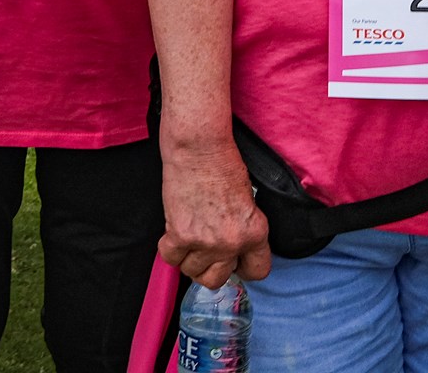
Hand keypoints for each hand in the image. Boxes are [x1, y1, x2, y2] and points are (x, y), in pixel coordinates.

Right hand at [159, 139, 270, 287]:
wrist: (200, 148)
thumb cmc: (223, 165)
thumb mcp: (248, 201)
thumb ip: (243, 230)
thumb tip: (233, 251)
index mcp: (255, 233)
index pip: (257, 272)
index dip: (242, 267)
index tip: (235, 262)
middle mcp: (231, 242)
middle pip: (216, 280)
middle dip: (210, 267)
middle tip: (206, 248)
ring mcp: (205, 241)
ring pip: (192, 272)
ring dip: (189, 257)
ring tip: (190, 236)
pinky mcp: (180, 235)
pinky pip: (170, 258)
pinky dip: (170, 248)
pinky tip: (175, 231)